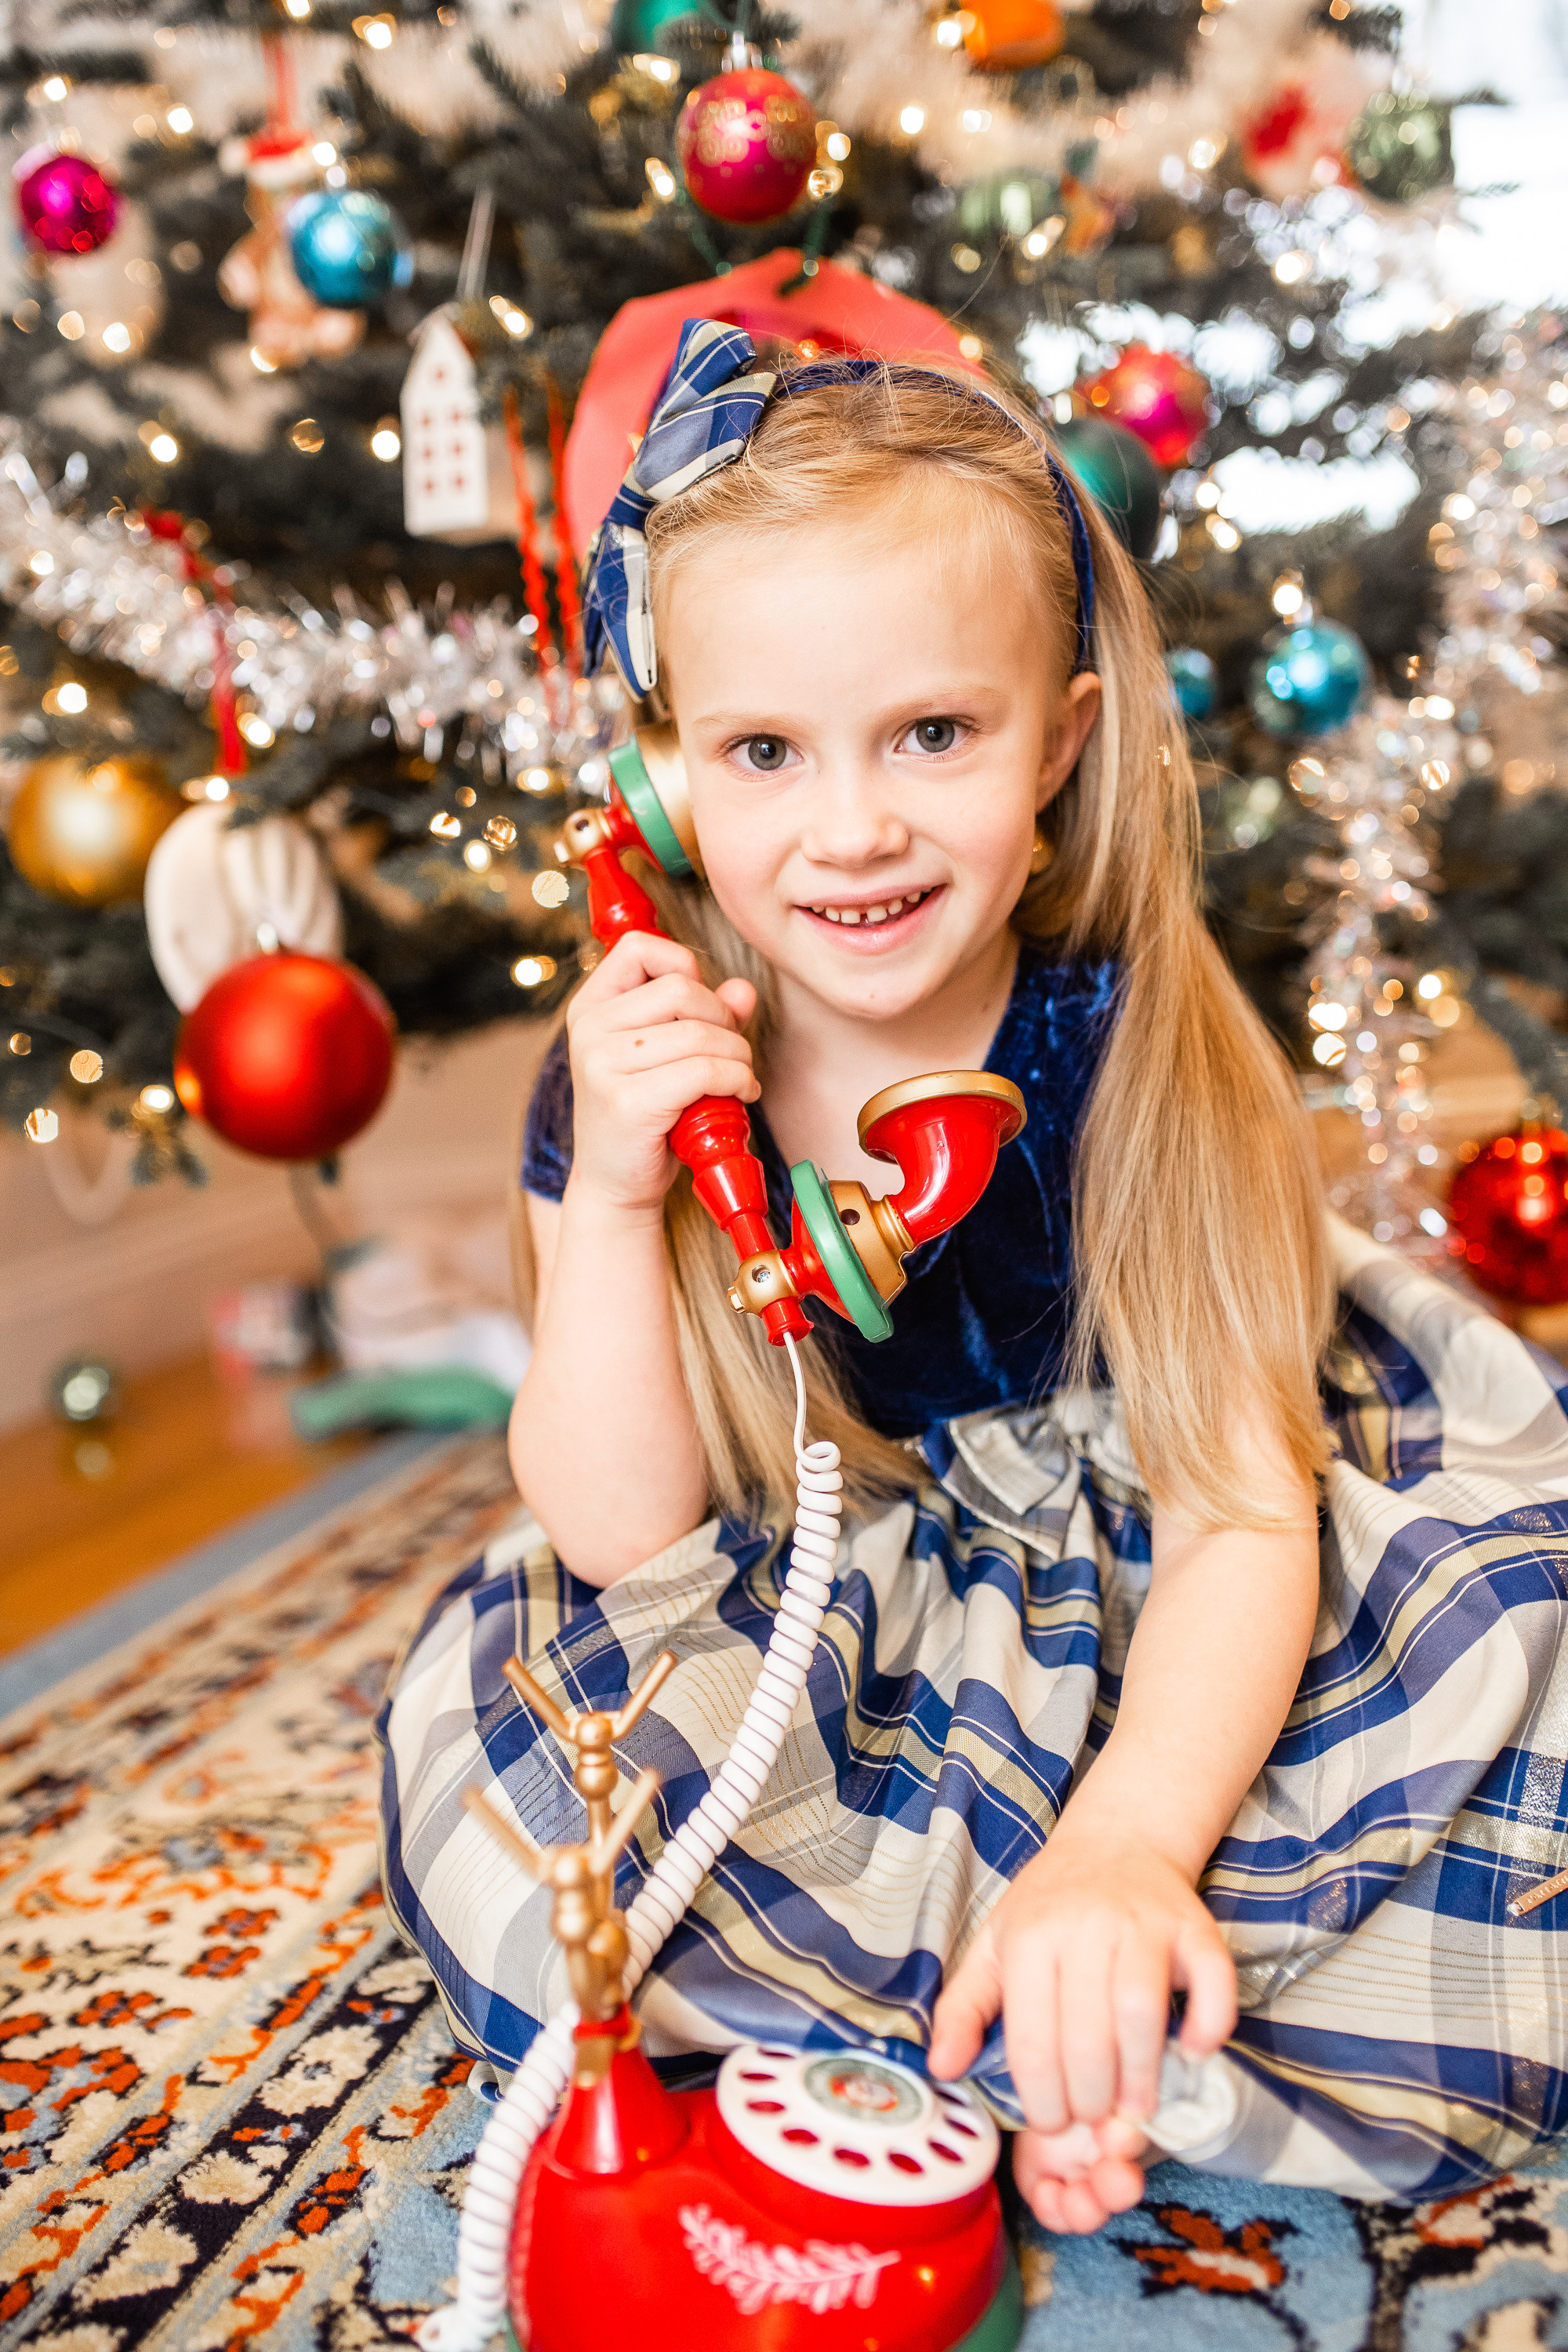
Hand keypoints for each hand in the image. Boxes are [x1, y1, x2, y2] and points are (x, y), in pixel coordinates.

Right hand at [565, 931, 758, 1215]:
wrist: (616, 1184)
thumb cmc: (647, 1115)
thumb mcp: (669, 1055)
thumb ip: (705, 1015)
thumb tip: (743, 989)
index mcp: (590, 1007)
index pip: (638, 946)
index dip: (683, 965)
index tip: (700, 1006)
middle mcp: (589, 1030)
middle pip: (682, 989)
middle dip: (725, 1020)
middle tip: (733, 1054)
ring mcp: (602, 1065)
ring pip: (701, 1034)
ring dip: (738, 1057)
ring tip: (740, 1080)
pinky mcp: (629, 1102)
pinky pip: (704, 1071)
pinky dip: (738, 1080)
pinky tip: (740, 1095)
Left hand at [928, 1827, 1235, 2234]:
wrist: (1117, 1838)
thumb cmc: (1050, 1903)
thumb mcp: (994, 1944)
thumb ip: (964, 2007)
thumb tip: (942, 2068)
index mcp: (1030, 1935)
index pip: (1033, 2038)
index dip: (1042, 2098)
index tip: (1052, 2125)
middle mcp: (1085, 1926)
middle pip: (1088, 2034)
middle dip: (1090, 2098)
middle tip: (1094, 2123)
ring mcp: (1143, 1923)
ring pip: (1141, 2012)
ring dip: (1141, 2074)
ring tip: (1135, 2108)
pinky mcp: (1193, 1925)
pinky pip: (1211, 1981)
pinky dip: (1208, 2024)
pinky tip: (1191, 2052)